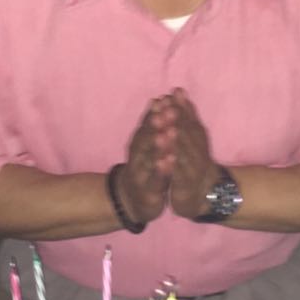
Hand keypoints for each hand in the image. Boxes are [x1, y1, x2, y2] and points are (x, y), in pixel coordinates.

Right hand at [114, 96, 178, 225]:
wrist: (130, 201)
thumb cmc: (143, 169)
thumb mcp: (146, 146)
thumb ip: (152, 125)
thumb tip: (158, 98)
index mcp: (139, 144)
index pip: (147, 125)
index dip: (155, 112)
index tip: (164, 99)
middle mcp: (137, 156)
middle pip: (147, 138)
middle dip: (158, 124)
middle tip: (168, 110)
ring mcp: (141, 174)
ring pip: (149, 158)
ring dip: (159, 145)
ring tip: (168, 132)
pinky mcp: (148, 191)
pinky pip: (155, 179)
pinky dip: (161, 170)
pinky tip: (168, 161)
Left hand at [167, 88, 222, 219]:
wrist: (206, 191)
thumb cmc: (195, 159)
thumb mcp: (192, 135)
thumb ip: (186, 114)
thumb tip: (178, 89)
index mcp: (196, 137)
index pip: (189, 119)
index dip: (180, 107)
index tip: (171, 93)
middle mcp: (197, 150)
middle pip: (186, 133)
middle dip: (176, 120)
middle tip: (166, 107)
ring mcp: (192, 167)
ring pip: (182, 154)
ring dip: (173, 143)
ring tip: (163, 132)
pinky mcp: (185, 184)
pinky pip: (178, 176)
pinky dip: (171, 168)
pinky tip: (162, 162)